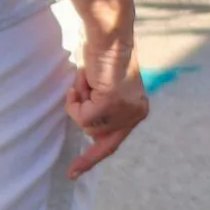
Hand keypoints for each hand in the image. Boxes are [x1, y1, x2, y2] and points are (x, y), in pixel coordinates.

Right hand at [65, 51, 148, 176]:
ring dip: (80, 100)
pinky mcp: (111, 104)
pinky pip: (80, 115)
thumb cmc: (105, 57)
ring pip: (84, 124)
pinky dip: (76, 98)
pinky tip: (87, 80)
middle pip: (93, 133)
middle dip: (83, 111)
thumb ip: (105, 110)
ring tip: (91, 79)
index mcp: (138, 110)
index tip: (72, 174)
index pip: (112, 143)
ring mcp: (124, 111)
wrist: (110, 35)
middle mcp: (136, 114)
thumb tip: (92, 129)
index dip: (90, 158)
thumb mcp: (107, 89)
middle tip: (89, 83)